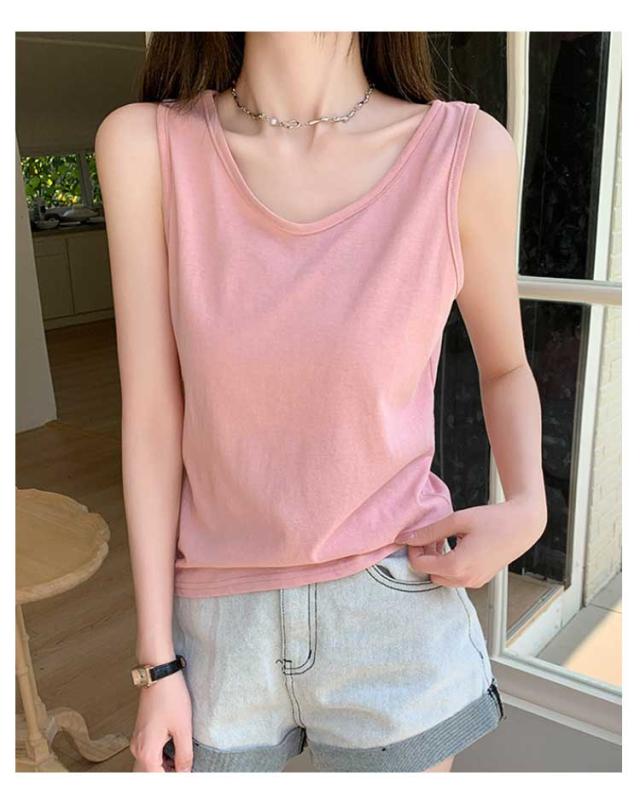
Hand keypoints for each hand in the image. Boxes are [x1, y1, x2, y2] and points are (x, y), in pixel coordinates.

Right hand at [130, 670, 192, 771]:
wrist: (158, 674)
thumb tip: (185, 771)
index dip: (175, 779)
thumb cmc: (170, 697)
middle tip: (186, 768)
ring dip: (165, 766)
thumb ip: (184, 755)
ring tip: (183, 760)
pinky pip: (149, 752)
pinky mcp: (141, 731)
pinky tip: (175, 750)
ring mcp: (137, 739)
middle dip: (169, 773)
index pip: (158, 778)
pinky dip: (161, 756)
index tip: (187, 775)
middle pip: (152, 773)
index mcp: (147, 751)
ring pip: (150, 763)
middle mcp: (138, 748)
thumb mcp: (183, 728)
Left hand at [398, 496, 546, 588]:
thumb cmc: (492, 520)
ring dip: (437, 562)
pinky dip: (450, 565)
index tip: (418, 535)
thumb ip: (430, 531)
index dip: (413, 549)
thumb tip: (406, 538)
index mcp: (457, 565)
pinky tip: (456, 546)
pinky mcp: (480, 580)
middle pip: (429, 574)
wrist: (523, 526)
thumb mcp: (457, 520)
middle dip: (425, 556)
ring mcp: (474, 582)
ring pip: (442, 578)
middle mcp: (465, 579)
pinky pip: (456, 578)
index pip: (420, 565)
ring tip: (444, 540)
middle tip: (432, 536)